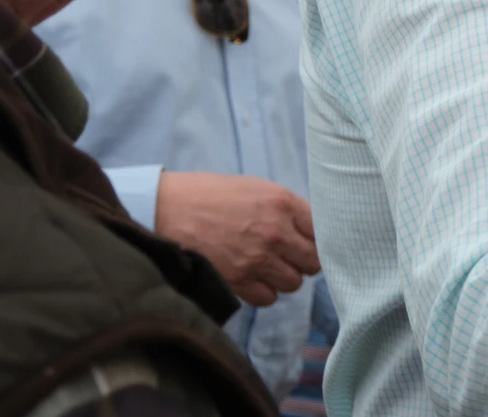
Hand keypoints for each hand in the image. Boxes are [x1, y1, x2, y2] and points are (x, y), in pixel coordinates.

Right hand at [155, 171, 318, 306]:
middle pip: (313, 261)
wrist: (165, 209)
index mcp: (283, 203)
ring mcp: (257, 259)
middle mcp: (276, 232)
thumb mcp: (254, 188)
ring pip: (294, 283)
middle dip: (304, 260)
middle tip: (289, 256)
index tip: (307, 241)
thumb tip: (309, 227)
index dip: (316, 238)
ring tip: (267, 266)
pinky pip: (268, 298)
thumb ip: (285, 208)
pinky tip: (252, 278)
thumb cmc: (208, 194)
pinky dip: (263, 291)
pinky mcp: (237, 281)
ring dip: (284, 277)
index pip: (322, 231)